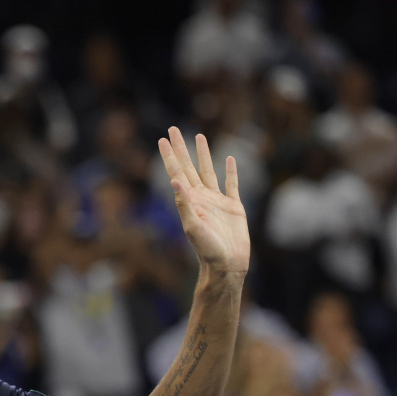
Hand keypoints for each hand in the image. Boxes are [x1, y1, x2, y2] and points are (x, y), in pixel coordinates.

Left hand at [158, 128, 249, 276]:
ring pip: (208, 171)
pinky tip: (229, 159)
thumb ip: (183, 204)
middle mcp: (201, 197)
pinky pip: (231, 184)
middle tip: (173, 129)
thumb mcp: (193, 227)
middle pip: (189, 166)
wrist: (226, 265)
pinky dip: (230, 171)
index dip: (170, 155)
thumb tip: (174, 179)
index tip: (162, 138)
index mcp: (189, 200)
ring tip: (199, 137)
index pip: (177, 172)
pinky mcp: (233, 206)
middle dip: (181, 148)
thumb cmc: (207, 250)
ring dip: (203, 154)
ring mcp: (217, 201)